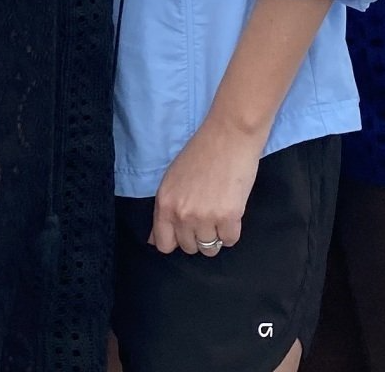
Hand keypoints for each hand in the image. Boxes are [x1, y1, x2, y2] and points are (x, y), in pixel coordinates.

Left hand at [149, 119, 261, 255]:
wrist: (229, 135)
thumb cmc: (201, 153)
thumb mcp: (172, 179)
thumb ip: (165, 210)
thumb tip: (152, 241)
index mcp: (164, 203)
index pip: (163, 244)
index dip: (176, 240)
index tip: (185, 231)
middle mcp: (181, 214)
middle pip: (189, 248)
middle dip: (198, 236)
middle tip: (207, 213)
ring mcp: (205, 217)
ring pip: (210, 249)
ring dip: (216, 234)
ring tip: (219, 211)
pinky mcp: (228, 217)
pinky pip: (230, 240)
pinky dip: (232, 229)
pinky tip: (231, 209)